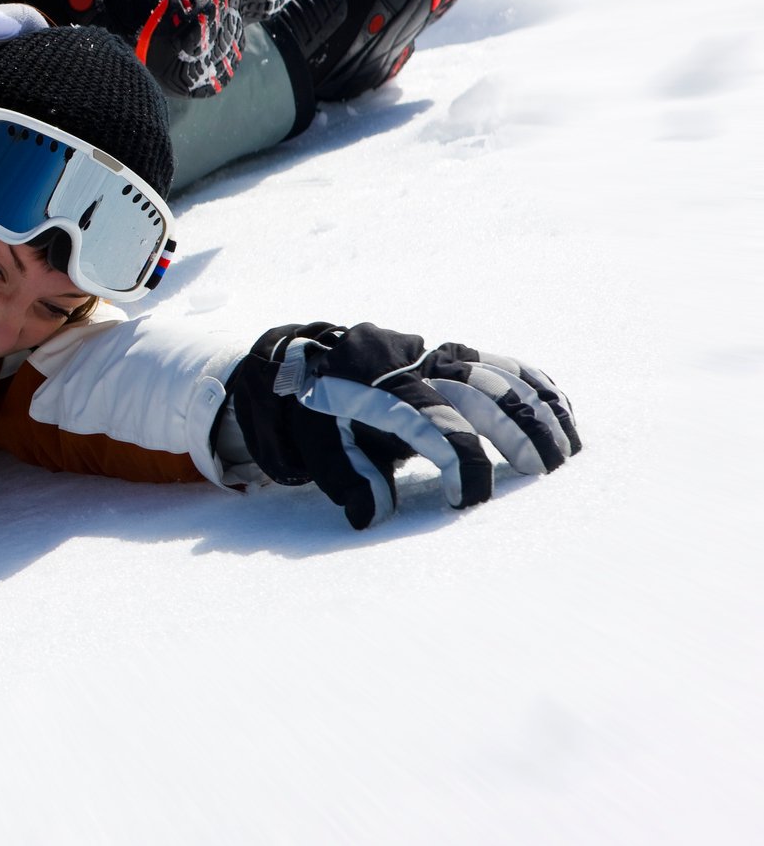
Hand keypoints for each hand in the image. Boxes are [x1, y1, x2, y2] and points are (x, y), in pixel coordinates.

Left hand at [226, 322, 581, 528]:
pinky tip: (562, 413)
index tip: (464, 501)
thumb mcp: (313, 447)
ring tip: (567, 453)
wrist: (302, 361)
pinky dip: (536, 386)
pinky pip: (503, 364)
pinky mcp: (451, 352)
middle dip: (516, 434)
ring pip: (499, 376)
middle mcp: (412, 364)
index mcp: (376, 390)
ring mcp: (436, 354)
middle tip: (542, 476)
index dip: (458, 463)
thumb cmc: (313, 417)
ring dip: (538, 412)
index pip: (432, 425)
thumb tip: (371, 517)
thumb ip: (347, 479)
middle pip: (478, 395)